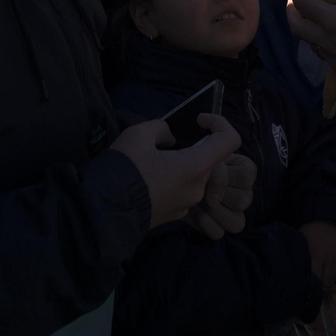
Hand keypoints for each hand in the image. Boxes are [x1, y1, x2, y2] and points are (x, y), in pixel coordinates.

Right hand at [111, 115, 241, 229]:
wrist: (104, 210)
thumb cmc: (124, 169)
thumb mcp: (139, 134)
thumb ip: (161, 128)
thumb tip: (170, 138)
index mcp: (196, 166)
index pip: (231, 141)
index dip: (220, 123)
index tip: (199, 120)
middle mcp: (198, 188)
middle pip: (210, 160)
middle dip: (193, 146)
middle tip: (165, 143)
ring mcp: (188, 204)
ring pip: (195, 176)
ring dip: (182, 163)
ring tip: (153, 160)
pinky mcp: (176, 215)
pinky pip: (183, 190)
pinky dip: (174, 179)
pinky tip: (150, 178)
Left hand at [184, 153, 256, 238]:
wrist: (173, 179)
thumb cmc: (191, 162)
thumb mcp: (202, 154)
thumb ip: (216, 158)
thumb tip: (224, 170)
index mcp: (245, 170)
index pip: (247, 178)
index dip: (226, 177)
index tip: (208, 173)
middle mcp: (245, 192)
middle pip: (243, 201)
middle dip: (218, 194)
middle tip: (202, 187)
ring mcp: (234, 213)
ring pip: (237, 223)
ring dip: (213, 211)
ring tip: (198, 200)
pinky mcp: (218, 227)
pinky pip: (218, 233)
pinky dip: (204, 223)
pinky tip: (193, 210)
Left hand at [286, 0, 335, 89]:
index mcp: (334, 22)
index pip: (301, 2)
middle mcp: (328, 42)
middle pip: (296, 26)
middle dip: (290, 9)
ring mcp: (334, 58)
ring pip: (309, 42)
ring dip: (307, 27)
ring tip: (314, 16)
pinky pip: (324, 54)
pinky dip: (321, 42)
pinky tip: (334, 36)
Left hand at [301, 221, 335, 288]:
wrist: (326, 219)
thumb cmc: (311, 233)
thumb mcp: (303, 244)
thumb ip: (303, 259)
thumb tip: (299, 275)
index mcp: (317, 255)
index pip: (316, 280)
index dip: (312, 284)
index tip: (310, 284)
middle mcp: (331, 258)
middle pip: (328, 282)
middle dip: (323, 283)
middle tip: (319, 278)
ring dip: (334, 279)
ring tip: (328, 274)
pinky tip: (335, 267)